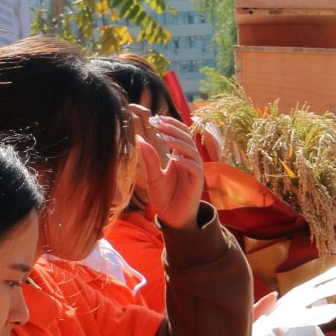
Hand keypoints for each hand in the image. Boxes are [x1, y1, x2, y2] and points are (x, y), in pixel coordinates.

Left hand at [130, 106, 205, 230]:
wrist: (172, 217)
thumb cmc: (164, 197)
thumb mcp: (153, 176)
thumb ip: (149, 159)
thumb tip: (139, 139)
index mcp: (179, 157)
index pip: (180, 134)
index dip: (170, 125)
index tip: (155, 118)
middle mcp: (189, 161)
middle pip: (187, 138)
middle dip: (173, 129)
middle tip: (158, 123)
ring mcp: (194, 171)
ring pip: (192, 151)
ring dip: (178, 142)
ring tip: (163, 137)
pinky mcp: (197, 182)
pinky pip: (195, 168)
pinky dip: (185, 161)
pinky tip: (173, 157)